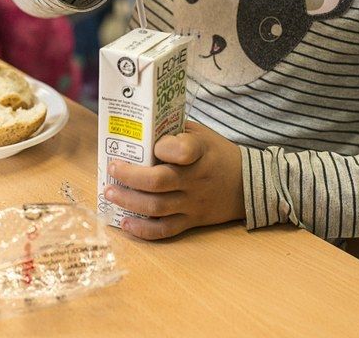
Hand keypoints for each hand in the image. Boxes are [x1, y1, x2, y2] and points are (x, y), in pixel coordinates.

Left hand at [104, 121, 245, 239]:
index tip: (150, 144)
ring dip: (128, 201)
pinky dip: (143, 230)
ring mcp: (193, 203)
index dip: (162, 147)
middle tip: (112, 169)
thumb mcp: (202, 134)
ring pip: (157, 207)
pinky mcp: (192, 221)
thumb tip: (140, 128)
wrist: (249, 184)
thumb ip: (174, 131)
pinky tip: (126, 222)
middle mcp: (196, 179)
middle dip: (129, 176)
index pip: (181, 150)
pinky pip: (165, 230)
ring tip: (110, 193)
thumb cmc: (217, 154)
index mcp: (200, 152)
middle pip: (158, 181)